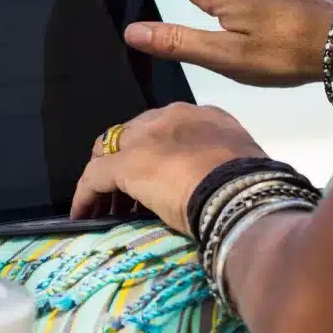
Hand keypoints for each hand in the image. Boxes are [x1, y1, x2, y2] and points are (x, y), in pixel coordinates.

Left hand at [71, 103, 266, 234]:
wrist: (241, 193)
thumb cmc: (250, 188)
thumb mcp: (240, 168)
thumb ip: (222, 169)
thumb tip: (219, 189)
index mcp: (204, 117)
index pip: (165, 130)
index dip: (155, 154)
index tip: (155, 182)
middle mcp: (171, 117)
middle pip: (132, 137)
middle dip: (125, 164)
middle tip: (124, 197)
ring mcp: (146, 138)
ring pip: (111, 155)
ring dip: (107, 183)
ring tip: (106, 210)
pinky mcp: (125, 163)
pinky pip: (94, 177)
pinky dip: (86, 197)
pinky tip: (82, 215)